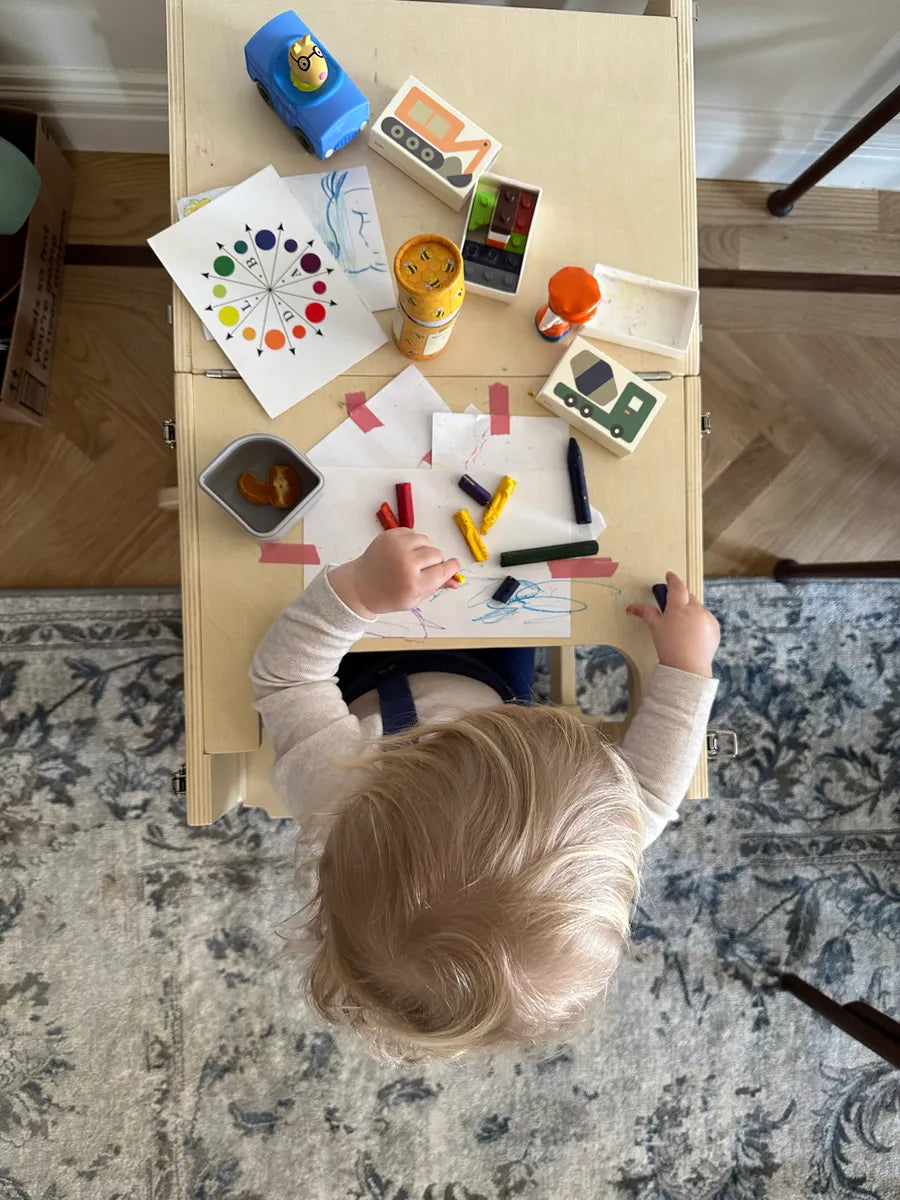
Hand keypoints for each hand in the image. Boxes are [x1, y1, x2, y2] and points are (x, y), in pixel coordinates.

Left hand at [329, 529, 461, 617]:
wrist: (360, 586)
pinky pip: (413, 533)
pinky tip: (403, 552)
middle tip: (423, 569)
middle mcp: (407, 562)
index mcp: (414, 583)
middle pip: (437, 554)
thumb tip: (456, 581)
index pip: (443, 570)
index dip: (451, 568)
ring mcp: (397, 545)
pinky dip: (412, 542)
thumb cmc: (389, 596)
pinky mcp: (389, 535)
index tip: (453, 566)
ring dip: (424, 549)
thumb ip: (436, 587)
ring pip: (426, 540)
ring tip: (413, 559)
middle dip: (434, 561)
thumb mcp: (414, 599)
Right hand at [626, 571, 719, 677]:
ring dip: (690, 611)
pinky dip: (699, 622)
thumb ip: (645, 613)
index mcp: (679, 606)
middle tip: (672, 607)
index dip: (672, 579)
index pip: (677, 586)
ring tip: (682, 626)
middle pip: (688, 596)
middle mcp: (695, 608)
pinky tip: (692, 634)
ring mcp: (707, 618)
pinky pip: (706, 619)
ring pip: (697, 608)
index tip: (669, 575)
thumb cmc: (668, 646)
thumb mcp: (655, 627)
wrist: (687, 667)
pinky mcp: (714, 628)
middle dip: (680, 598)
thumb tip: (631, 607)